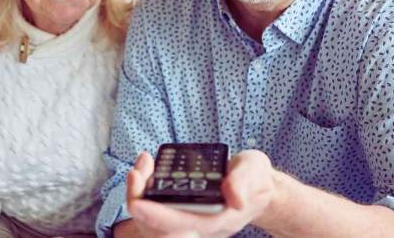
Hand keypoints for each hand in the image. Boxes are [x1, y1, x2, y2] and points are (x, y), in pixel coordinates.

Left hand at [124, 150, 280, 237]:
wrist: (257, 188)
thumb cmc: (255, 178)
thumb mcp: (253, 171)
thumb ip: (243, 182)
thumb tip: (234, 199)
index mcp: (217, 220)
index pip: (180, 225)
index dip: (156, 216)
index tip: (137, 202)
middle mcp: (199, 226)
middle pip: (158, 228)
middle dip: (139, 200)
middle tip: (135, 171)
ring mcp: (189, 221)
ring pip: (151, 221)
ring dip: (139, 194)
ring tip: (140, 166)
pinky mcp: (180, 211)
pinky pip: (154, 209)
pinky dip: (145, 190)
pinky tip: (146, 169)